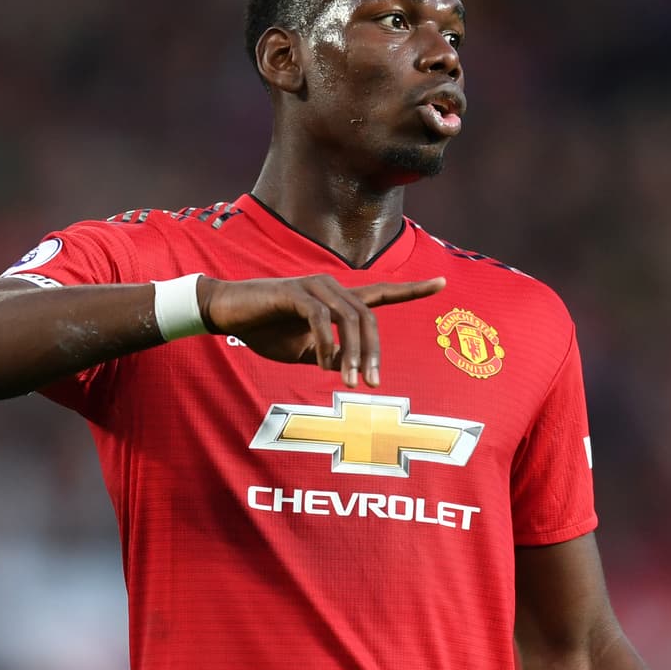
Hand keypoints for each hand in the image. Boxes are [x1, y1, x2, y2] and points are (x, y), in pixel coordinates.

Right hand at [197, 274, 445, 387]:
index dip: (413, 290)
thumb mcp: (303, 352)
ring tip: (348, 382)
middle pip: (370, 317)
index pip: (382, 293)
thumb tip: (347, 368)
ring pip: (350, 318)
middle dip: (374, 353)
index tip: (442, 284)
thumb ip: (328, 356)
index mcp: (338, 300)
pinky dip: (327, 344)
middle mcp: (332, 287)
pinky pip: (321, 318)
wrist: (228, 313)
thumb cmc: (266, 331)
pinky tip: (325, 364)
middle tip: (371, 385)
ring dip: (353, 354)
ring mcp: (314, 286)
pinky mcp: (295, 292)